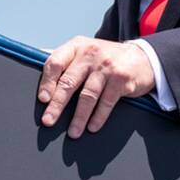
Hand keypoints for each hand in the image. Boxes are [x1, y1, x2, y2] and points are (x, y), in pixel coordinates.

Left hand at [37, 37, 155, 138]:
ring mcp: (107, 66)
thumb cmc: (107, 58)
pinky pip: (106, 102)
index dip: (47, 82)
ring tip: (73, 132)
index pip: (55, 62)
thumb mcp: (86, 51)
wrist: (143, 58)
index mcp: (77, 46)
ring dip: (78, 117)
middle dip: (57, 105)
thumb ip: (65, 58)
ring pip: (87, 96)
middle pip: (69, 82)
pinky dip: (98, 117)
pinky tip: (92, 127)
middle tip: (48, 121)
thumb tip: (35, 66)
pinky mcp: (122, 79)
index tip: (43, 99)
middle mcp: (91, 53)